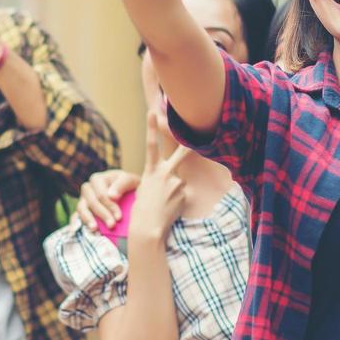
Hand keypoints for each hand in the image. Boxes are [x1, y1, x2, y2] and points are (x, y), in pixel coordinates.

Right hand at [76, 169, 139, 231]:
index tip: (119, 218)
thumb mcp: (131, 180)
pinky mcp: (82, 209)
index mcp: (98, 179)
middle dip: (102, 215)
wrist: (128, 192)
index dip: (110, 206)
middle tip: (112, 226)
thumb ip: (122, 184)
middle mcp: (88, 188)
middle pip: (92, 202)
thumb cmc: (130, 186)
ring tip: (95, 229)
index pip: (102, 194)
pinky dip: (77, 222)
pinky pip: (76, 215)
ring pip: (81, 208)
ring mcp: (83, 199)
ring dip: (88, 219)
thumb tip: (112, 196)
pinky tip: (80, 230)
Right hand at [129, 110, 191, 243]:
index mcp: (151, 171)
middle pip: (181, 153)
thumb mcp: (145, 188)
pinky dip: (178, 201)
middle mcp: (165, 173)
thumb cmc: (143, 209)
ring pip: (180, 181)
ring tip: (165, 203)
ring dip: (175, 191)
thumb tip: (176, 179)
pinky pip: (183, 194)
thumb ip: (160, 178)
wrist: (147, 227)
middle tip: (197, 131)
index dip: (152, 127)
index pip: (151, 145)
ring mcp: (176, 183)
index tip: (153, 112)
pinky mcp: (184, 193)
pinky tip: (170, 210)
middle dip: (190, 143)